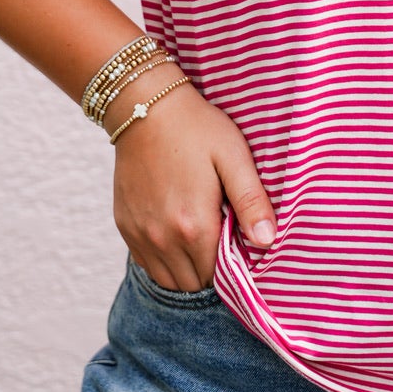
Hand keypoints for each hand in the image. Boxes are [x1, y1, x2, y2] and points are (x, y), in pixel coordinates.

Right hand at [111, 82, 275, 291]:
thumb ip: (251, 202)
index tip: (238, 244)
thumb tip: (267, 241)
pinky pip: (146, 263)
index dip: (231, 266)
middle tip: (221, 240)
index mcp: (194, 225)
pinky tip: (177, 232)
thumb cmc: (197, 129)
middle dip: (210, 271)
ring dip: (186, 269)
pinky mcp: (124, 225)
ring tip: (200, 239)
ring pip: (168, 280)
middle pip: (193, 284)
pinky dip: (163, 259)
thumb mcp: (233, 157)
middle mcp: (163, 238)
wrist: (145, 108)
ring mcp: (140, 234)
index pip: (217, 276)